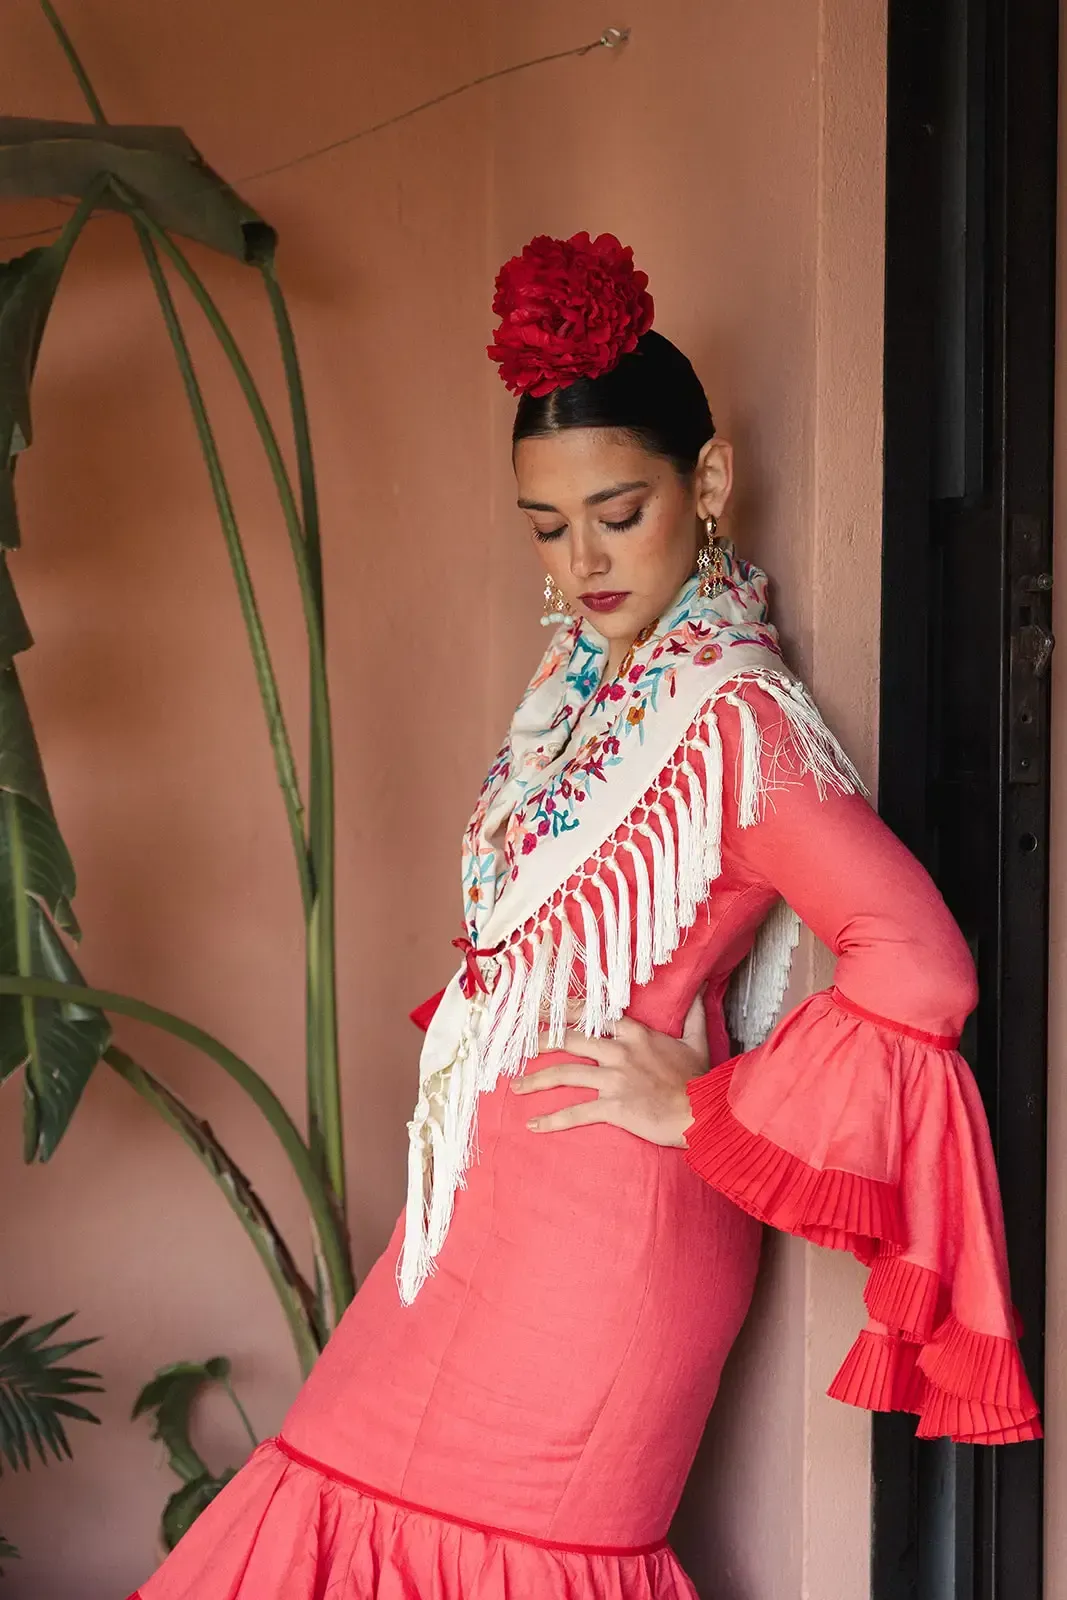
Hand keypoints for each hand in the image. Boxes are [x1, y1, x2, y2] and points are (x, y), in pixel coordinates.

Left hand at [511, 990, 709, 1146]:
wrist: (704, 1112)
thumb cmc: (699, 1080)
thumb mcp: (697, 1042)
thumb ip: (693, 1016)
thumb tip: (699, 991)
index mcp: (635, 1034)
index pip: (593, 1015)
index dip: (567, 1011)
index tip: (544, 1009)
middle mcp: (619, 1052)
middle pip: (570, 1040)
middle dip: (541, 1040)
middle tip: (520, 1042)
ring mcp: (614, 1079)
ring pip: (565, 1075)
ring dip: (536, 1081)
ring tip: (515, 1086)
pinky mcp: (614, 1107)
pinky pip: (576, 1113)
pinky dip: (552, 1120)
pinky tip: (534, 1125)